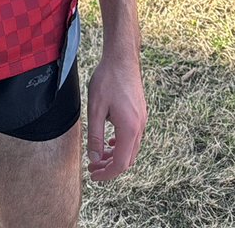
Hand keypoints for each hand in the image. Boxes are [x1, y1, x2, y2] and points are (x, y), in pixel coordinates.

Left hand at [86, 55, 146, 181]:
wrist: (122, 58)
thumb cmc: (107, 80)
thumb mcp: (95, 108)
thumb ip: (95, 136)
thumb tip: (94, 158)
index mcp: (129, 129)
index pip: (121, 163)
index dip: (107, 174)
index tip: (93, 175)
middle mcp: (140, 127)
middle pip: (128, 159)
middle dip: (110, 167)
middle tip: (92, 166)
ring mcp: (142, 120)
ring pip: (131, 149)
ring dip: (115, 156)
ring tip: (98, 156)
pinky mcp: (140, 113)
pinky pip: (133, 137)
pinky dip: (121, 145)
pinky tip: (109, 142)